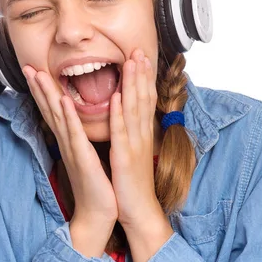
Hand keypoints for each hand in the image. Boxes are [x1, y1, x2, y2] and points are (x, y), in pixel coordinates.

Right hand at [22, 66, 117, 255]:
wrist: (98, 213)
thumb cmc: (95, 184)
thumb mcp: (86, 155)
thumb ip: (79, 138)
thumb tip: (75, 122)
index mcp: (69, 140)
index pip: (53, 110)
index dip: (43, 90)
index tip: (34, 70)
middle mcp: (67, 143)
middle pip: (49, 109)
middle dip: (38, 87)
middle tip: (26, 67)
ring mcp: (72, 150)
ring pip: (57, 117)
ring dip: (48, 95)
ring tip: (39, 75)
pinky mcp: (82, 158)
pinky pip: (75, 134)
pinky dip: (69, 117)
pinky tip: (64, 101)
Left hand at [108, 49, 160, 227]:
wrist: (138, 211)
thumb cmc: (132, 183)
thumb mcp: (132, 153)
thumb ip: (130, 134)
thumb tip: (126, 117)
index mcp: (141, 134)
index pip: (144, 100)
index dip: (143, 77)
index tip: (141, 56)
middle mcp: (141, 135)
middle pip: (142, 98)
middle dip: (141, 72)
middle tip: (139, 49)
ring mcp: (134, 145)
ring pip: (134, 109)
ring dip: (133, 84)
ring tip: (132, 62)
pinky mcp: (125, 157)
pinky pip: (121, 132)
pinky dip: (119, 113)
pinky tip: (117, 96)